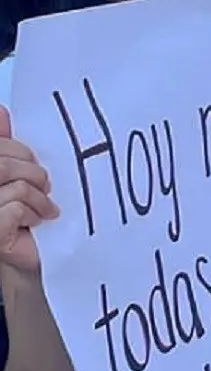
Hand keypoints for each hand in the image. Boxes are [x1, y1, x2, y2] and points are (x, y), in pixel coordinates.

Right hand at [0, 107, 57, 274]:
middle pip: (4, 165)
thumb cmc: (22, 216)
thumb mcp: (15, 174)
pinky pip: (16, 208)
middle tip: (45, 188)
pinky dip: (32, 214)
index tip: (32, 164)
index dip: (20, 152)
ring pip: (15, 187)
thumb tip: (0, 111)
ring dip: (38, 198)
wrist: (28, 259)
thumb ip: (4, 145)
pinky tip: (34, 223)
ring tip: (42, 210)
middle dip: (33, 174)